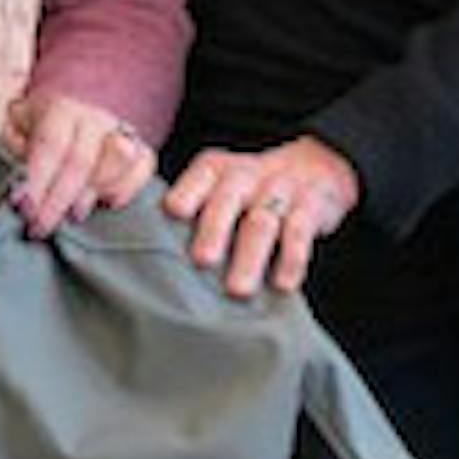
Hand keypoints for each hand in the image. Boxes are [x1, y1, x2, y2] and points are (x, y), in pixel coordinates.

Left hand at [3, 91, 156, 237]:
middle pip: (82, 160)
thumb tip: (15, 182)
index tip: (24, 209)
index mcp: (60, 109)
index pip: (51, 144)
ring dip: (93, 193)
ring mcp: (121, 131)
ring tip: (73, 216)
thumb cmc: (39, 128)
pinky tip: (106, 205)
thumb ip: (10, 148)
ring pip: (119, 158)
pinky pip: (143, 167)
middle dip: (58, 201)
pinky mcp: (141, 149)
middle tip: (40, 227)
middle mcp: (95, 117)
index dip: (38, 180)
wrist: (73, 113)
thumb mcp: (15, 129)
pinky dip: (127, 189)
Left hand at [164, 137, 358, 298]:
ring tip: (237, 290)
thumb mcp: (219, 184)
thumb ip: (189, 206)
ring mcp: (279, 190)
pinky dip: (292, 259)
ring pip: (262, 222)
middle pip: (229, 200)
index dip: (188, 191)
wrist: (313, 169)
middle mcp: (246, 176)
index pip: (200, 175)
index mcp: (216, 168)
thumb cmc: (247, 190)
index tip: (174, 212)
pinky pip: (300, 233)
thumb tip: (146, 248)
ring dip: (250, 257)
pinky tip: (282, 286)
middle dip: (214, 230)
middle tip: (202, 260)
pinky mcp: (310, 208)